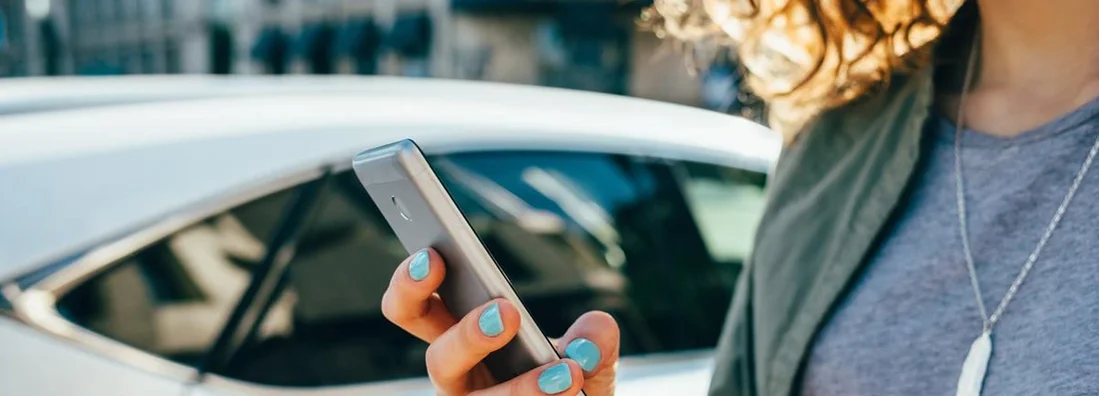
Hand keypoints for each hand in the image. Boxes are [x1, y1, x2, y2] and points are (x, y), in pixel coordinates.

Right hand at [382, 248, 619, 395]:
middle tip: (506, 313)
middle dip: (467, 335)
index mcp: (461, 337)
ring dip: (521, 388)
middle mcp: (459, 378)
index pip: (416, 307)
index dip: (412, 283)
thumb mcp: (586, 357)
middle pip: (438, 359)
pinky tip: (570, 391)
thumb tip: (596, 328)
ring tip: (567, 373)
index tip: (435, 255)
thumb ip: (592, 339)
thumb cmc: (567, 385)